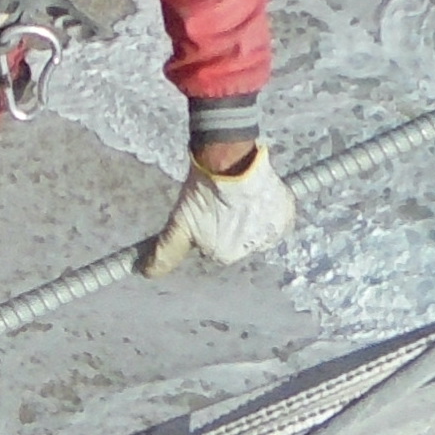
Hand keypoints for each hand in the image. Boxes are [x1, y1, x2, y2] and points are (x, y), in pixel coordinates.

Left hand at [140, 140, 295, 275]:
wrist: (231, 160)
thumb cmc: (203, 191)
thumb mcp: (179, 223)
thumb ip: (166, 251)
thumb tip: (148, 274)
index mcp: (224, 255)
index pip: (214, 247)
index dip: (209, 226)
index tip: (207, 209)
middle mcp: (251, 250)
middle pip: (236, 239)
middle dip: (230, 223)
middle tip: (222, 200)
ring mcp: (271, 233)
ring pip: (258, 228)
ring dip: (251, 215)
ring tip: (240, 195)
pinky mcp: (286, 214)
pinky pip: (278, 217)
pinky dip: (270, 208)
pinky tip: (258, 195)